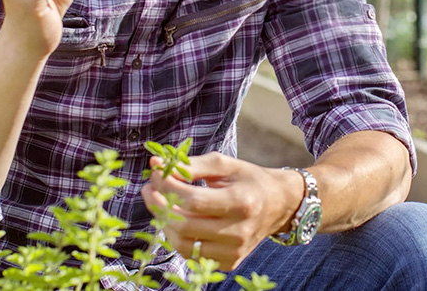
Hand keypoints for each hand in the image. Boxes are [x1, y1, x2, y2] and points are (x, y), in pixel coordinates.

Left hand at [141, 152, 303, 269]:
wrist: (278, 205)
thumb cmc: (247, 178)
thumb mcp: (223, 164)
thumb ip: (191, 165)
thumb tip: (157, 165)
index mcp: (241, 202)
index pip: (193, 201)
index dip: (167, 187)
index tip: (155, 172)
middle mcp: (239, 231)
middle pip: (184, 225)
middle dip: (159, 205)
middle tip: (149, 188)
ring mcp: (234, 252)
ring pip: (183, 244)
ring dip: (163, 222)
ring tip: (158, 203)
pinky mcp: (229, 263)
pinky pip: (192, 255)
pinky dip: (177, 237)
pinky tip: (175, 219)